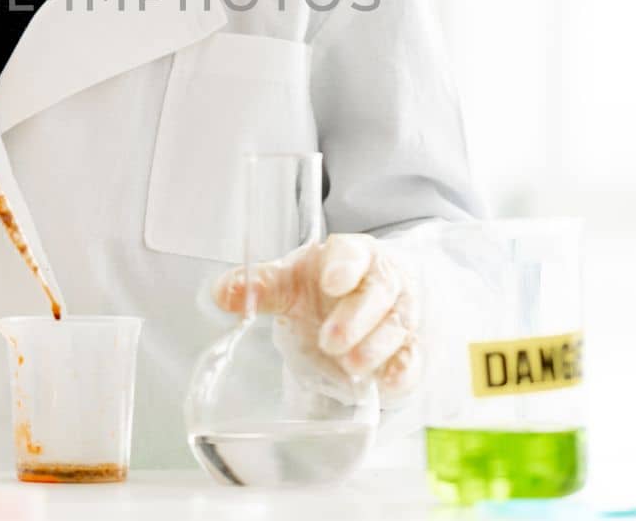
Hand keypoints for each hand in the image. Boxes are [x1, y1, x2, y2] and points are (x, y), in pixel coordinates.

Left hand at [212, 233, 416, 402]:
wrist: (365, 298)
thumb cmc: (326, 285)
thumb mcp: (293, 281)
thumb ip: (262, 286)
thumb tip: (222, 293)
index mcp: (351, 254)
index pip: (353, 253)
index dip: (344, 266)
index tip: (330, 282)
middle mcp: (381, 280)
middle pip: (379, 292)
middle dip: (357, 316)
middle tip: (330, 340)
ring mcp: (400, 312)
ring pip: (398, 325)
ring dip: (376, 346)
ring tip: (351, 366)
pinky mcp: (409, 346)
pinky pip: (413, 357)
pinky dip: (404, 370)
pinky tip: (387, 383)